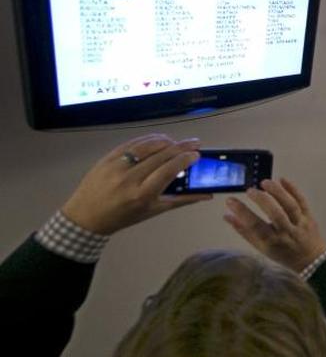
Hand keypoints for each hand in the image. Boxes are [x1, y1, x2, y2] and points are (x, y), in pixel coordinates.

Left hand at [60, 134, 209, 234]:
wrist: (87, 215)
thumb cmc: (123, 217)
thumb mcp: (153, 211)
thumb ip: (181, 200)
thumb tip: (206, 195)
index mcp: (142, 194)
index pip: (168, 170)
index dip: (184, 159)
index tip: (196, 155)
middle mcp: (129, 178)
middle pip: (161, 155)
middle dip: (181, 147)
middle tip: (195, 143)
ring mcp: (117, 166)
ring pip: (147, 146)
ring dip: (166, 140)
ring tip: (178, 141)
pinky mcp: (108, 158)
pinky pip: (132, 144)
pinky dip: (148, 140)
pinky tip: (159, 139)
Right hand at [223, 178, 325, 272]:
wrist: (311, 260)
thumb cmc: (282, 253)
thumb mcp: (261, 247)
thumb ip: (244, 232)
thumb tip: (227, 216)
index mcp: (272, 242)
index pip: (256, 226)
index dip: (242, 212)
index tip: (230, 201)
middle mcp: (287, 233)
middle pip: (276, 214)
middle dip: (262, 200)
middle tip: (249, 190)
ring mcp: (300, 224)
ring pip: (290, 206)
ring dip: (278, 192)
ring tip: (265, 182)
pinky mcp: (309, 216)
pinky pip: (302, 201)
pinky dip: (293, 189)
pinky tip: (282, 179)